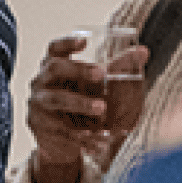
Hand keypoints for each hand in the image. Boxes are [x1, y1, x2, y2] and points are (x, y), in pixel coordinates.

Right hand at [22, 31, 144, 182]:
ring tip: (102, 108)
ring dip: (80, 102)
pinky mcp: (39, 124)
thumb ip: (118, 67)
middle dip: (78, 69)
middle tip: (102, 73)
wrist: (60, 141)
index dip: (67, 43)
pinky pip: (59, 127)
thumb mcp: (95, 85)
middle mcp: (42, 81)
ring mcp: (38, 103)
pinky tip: (94, 136)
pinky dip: (78, 132)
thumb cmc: (79, 103)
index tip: (84, 41)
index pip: (55, 49)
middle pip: (54, 68)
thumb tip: (143, 52)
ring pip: (56, 99)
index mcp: (54, 66)